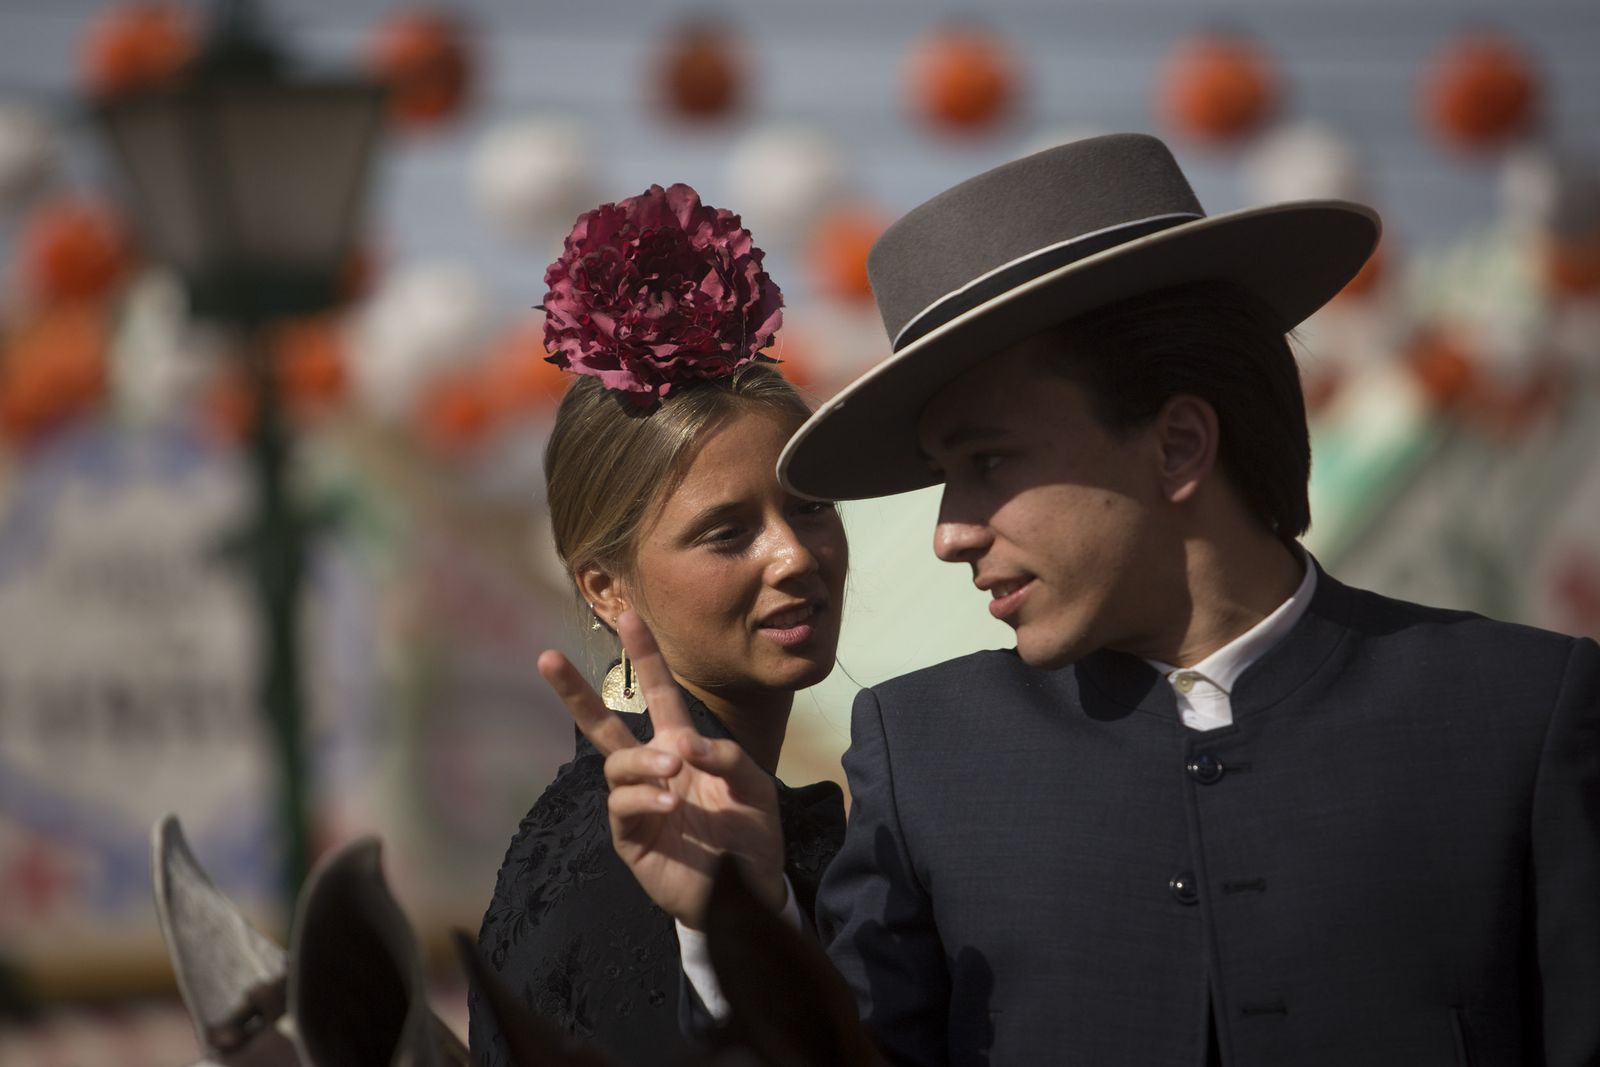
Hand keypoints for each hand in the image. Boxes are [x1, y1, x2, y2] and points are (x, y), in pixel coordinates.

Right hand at [537, 612, 785, 928]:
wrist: (750, 892)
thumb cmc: (751, 835)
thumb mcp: (753, 786)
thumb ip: (726, 757)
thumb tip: (681, 744)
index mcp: (681, 745)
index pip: (657, 692)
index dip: (645, 655)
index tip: (628, 615)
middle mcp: (653, 768)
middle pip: (603, 725)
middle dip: (574, 693)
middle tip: (547, 658)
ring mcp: (638, 803)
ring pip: (616, 765)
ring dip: (643, 761)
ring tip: (674, 770)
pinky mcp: (632, 838)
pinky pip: (623, 806)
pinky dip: (644, 796)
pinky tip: (669, 800)